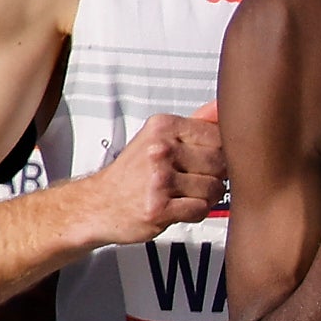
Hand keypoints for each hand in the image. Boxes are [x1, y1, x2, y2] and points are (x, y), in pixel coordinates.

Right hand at [86, 110, 226, 246]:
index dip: (219, 152)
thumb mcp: (159, 137)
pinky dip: (194, 213)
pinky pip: (201, 210)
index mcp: (163, 127)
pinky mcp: (159, 207)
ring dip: (205, 196)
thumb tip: (221, 107)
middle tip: (192, 179)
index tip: (202, 159)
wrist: (99, 203)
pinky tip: (177, 207)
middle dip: (214, 175)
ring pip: (214, 188)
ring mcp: (159, 179)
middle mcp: (160, 149)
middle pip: (220, 163)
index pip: (218, 135)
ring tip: (183, 194)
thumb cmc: (132, 172)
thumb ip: (195, 122)